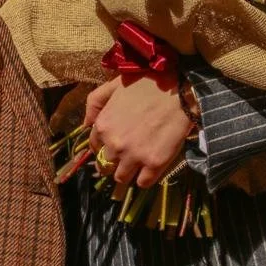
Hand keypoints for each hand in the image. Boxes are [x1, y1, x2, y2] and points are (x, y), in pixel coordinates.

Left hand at [85, 73, 191, 187]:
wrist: (179, 89)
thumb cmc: (147, 83)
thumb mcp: (113, 85)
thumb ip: (95, 103)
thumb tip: (87, 124)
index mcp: (103, 126)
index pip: (95, 148)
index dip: (104, 147)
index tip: (115, 145)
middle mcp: (114, 145)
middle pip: (106, 166)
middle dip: (114, 161)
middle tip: (127, 154)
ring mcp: (134, 156)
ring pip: (122, 178)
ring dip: (128, 172)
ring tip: (138, 163)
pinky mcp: (155, 164)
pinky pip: (143, 183)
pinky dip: (145, 178)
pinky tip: (150, 168)